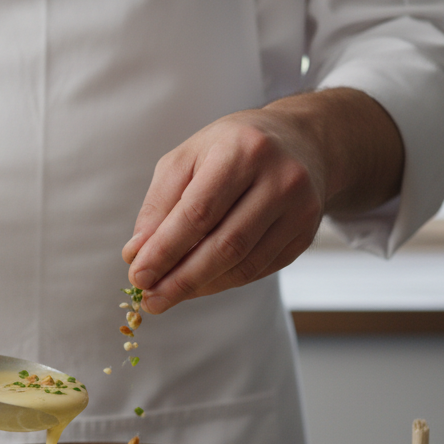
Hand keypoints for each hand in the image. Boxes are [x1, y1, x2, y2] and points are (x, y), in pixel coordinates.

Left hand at [123, 88, 401, 313]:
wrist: (300, 142)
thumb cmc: (231, 149)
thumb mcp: (188, 159)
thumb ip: (160, 205)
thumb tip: (137, 254)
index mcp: (243, 151)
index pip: (199, 212)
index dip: (165, 250)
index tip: (138, 276)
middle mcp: (280, 179)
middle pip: (225, 245)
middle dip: (181, 279)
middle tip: (150, 300)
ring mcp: (300, 209)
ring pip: (244, 265)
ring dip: (201, 287)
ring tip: (167, 296)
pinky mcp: (306, 234)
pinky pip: (259, 270)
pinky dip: (223, 282)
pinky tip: (199, 284)